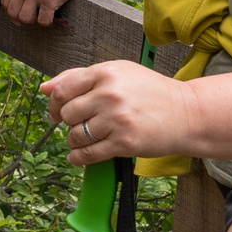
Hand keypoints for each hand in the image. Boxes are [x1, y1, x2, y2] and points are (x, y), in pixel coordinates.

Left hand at [3, 0, 83, 26]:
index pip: (4, 2)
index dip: (11, 10)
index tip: (18, 11)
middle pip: (13, 13)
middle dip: (21, 17)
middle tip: (30, 14)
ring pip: (26, 19)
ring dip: (34, 19)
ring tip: (40, 14)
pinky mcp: (49, 0)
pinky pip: (43, 20)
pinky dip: (47, 20)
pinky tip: (50, 14)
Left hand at [41, 59, 191, 163]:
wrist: (186, 113)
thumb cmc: (151, 92)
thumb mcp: (118, 73)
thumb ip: (79, 77)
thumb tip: (45, 87)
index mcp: (106, 72)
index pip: (63, 88)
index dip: (55, 103)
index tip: (57, 112)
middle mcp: (110, 94)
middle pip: (68, 113)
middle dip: (68, 122)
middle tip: (78, 124)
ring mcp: (117, 119)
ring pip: (75, 135)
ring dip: (75, 141)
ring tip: (85, 139)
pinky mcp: (124, 143)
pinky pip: (88, 154)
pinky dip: (78, 158)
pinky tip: (80, 156)